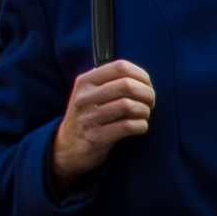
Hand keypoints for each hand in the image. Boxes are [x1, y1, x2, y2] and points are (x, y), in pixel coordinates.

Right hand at [48, 58, 157, 185]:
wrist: (66, 148)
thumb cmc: (87, 117)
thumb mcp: (89, 94)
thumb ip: (111, 82)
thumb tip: (143, 78)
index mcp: (85, 82)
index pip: (120, 67)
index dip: (141, 75)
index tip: (147, 85)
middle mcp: (84, 98)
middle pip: (127, 85)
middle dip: (147, 94)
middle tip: (150, 102)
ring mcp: (89, 118)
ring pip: (129, 106)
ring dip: (144, 111)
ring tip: (144, 115)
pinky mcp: (96, 137)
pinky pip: (128, 126)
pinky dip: (141, 125)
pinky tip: (140, 126)